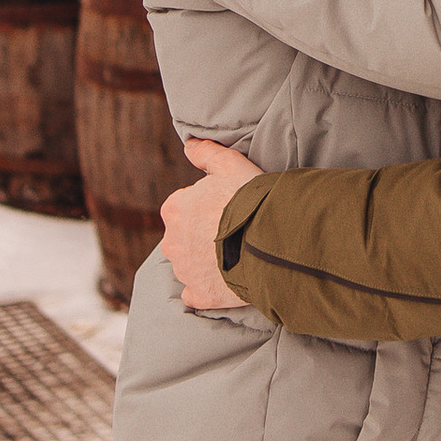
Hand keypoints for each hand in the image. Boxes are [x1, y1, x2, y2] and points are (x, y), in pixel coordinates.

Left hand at [162, 137, 258, 307]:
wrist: (268, 241)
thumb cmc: (251, 200)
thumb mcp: (231, 164)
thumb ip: (206, 153)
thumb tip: (189, 145)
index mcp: (174, 209)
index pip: (185, 208)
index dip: (209, 208)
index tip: (229, 210)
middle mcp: (171, 241)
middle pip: (186, 237)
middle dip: (205, 236)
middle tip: (235, 233)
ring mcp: (185, 271)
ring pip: (191, 265)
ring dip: (208, 262)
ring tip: (237, 256)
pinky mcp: (199, 295)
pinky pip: (196, 294)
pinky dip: (207, 290)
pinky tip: (226, 282)